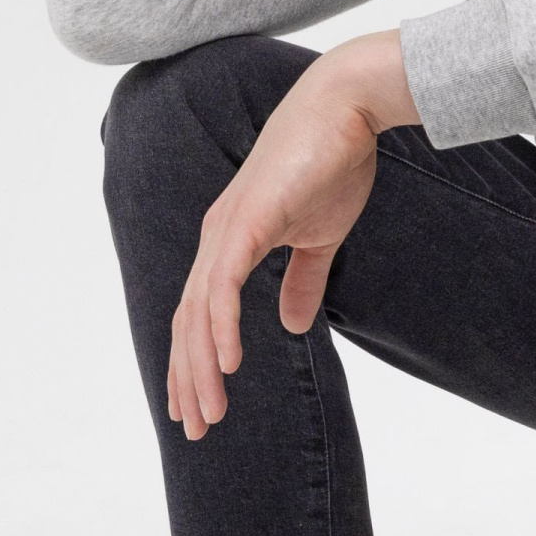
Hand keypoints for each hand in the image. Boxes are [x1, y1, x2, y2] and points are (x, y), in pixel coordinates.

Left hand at [167, 33, 420, 438]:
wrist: (347, 107)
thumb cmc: (334, 161)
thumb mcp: (319, 237)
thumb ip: (302, 281)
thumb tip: (292, 326)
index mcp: (229, 240)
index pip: (199, 313)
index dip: (195, 362)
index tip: (198, 406)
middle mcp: (216, 237)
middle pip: (188, 321)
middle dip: (187, 378)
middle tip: (194, 428)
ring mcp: (226, 228)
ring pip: (198, 313)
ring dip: (200, 368)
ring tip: (208, 413)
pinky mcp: (246, 221)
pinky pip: (223, 286)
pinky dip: (219, 327)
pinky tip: (227, 365)